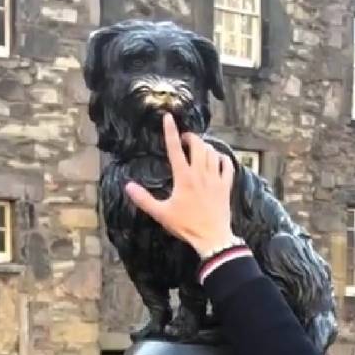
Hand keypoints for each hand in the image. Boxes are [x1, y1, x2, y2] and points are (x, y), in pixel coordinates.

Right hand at [125, 112, 234, 258]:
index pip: (175, 148)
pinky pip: (227, 165)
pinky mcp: (225, 186)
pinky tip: (218, 158)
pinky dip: (222, 158)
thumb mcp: (161, 213)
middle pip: (197, 145)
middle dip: (190, 137)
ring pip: (212, 152)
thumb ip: (144, 199)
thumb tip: (127, 186)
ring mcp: (215, 178)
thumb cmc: (186, 226)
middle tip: (185, 140)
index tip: (168, 117)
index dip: (170, 131)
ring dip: (205, 146)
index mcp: (183, 177)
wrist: (212, 238)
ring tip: (198, 148)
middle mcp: (200, 173)